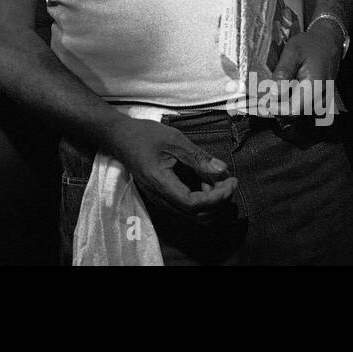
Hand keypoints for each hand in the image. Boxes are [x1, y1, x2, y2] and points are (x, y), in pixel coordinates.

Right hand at [105, 116, 236, 215]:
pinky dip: (201, 199)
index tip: (232, 181)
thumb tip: (222, 170)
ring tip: (217, 179)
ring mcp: (160, 200)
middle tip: (228, 181)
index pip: (194, 204)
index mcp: (161, 183)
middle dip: (218, 202)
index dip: (218, 197)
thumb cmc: (144, 135)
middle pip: (196, 215)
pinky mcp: (162, 197)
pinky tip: (204, 180)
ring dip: (211, 202)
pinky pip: (186, 207)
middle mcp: (160, 198)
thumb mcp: (174, 140)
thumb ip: (198, 157)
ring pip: (192, 215)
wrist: (120, 137)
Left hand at [269, 19, 343, 114]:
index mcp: (314, 86)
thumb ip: (283, 72)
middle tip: (266, 96)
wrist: (328, 41)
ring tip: (277, 90)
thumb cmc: (310, 44)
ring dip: (287, 104)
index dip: (277, 109)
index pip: (293, 110)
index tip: (264, 102)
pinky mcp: (323, 97)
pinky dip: (295, 101)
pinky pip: (306, 106)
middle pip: (296, 113)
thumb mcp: (292, 52)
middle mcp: (322, 96)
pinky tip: (288, 90)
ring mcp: (324, 98)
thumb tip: (274, 93)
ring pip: (301, 111)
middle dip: (280, 107)